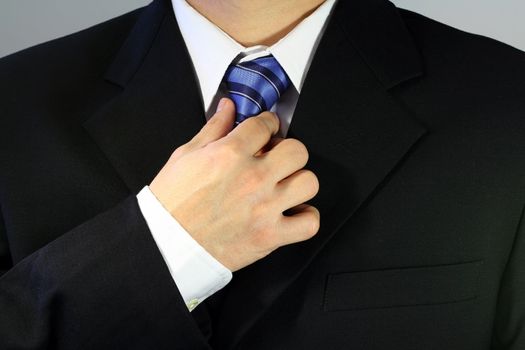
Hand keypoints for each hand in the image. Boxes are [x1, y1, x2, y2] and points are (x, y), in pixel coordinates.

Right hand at [149, 98, 319, 270]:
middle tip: (277, 158)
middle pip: (297, 151)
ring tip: (285, 186)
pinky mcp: (270, 236)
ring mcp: (264, 208)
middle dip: (288, 151)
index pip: (265, 125)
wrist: (167, 245)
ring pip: (309, 183)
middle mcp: (252, 179)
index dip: (267, 124)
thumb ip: (213, 129)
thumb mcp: (186, 156)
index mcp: (230, 155)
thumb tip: (228, 107)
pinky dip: (306, 218)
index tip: (266, 130)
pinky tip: (293, 212)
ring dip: (299, 182)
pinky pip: (309, 223)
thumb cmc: (172, 203)